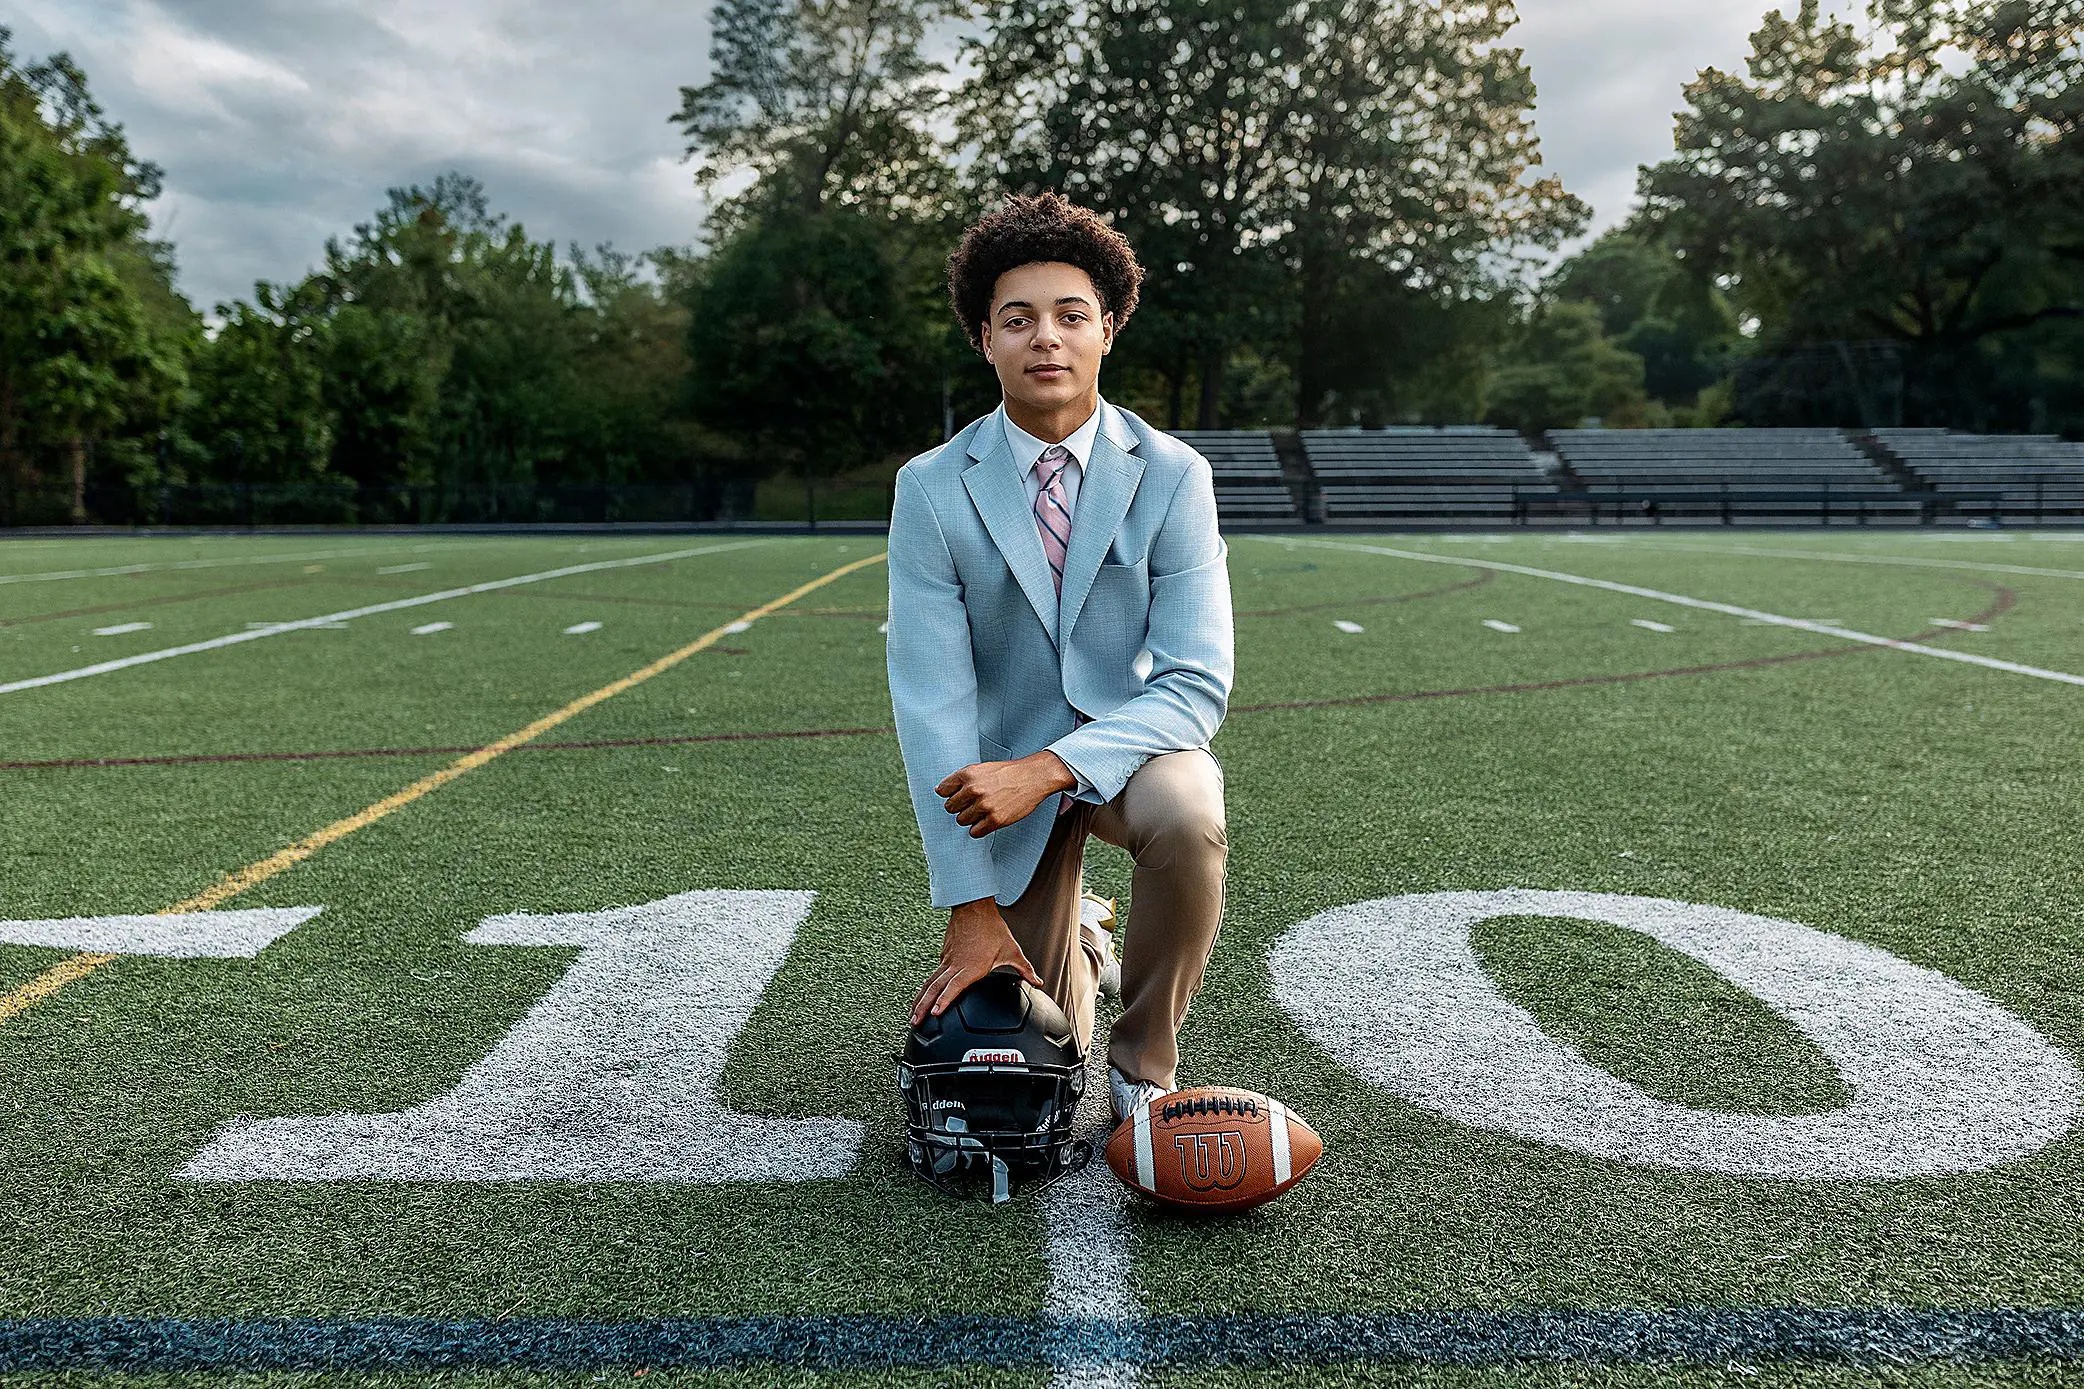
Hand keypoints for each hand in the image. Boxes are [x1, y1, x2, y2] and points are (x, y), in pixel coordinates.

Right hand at [910, 900, 1045, 1024]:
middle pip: (934, 988)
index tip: (934, 1013)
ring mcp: (947, 960)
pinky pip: (934, 974)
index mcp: (971, 967)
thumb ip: (1024, 969)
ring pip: (930, 982)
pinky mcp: (944, 955)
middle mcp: (955, 965)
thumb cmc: (992, 928)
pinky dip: (926, 987)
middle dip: (922, 1007)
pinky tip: (923, 996)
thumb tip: (1038, 982)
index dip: (944, 1000)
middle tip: (914, 1022)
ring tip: (913, 1014)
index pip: (954, 986)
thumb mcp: (1012, 950)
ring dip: (920, 999)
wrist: (974, 906)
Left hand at [935, 751, 1076, 836]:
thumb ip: (962, 779)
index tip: (957, 795)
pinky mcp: (995, 820)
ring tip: (983, 810)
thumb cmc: (1007, 773)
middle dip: (959, 807)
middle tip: (972, 804)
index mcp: (968, 774)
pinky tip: (987, 820)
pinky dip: (979, 829)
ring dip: (970, 818)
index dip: (950, 794)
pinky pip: (975, 832)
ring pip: (961, 821)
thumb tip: (940, 791)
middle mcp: (974, 790)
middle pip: (950, 808)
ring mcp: (984, 806)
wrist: (1033, 777)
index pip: (943, 790)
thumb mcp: (981, 768)